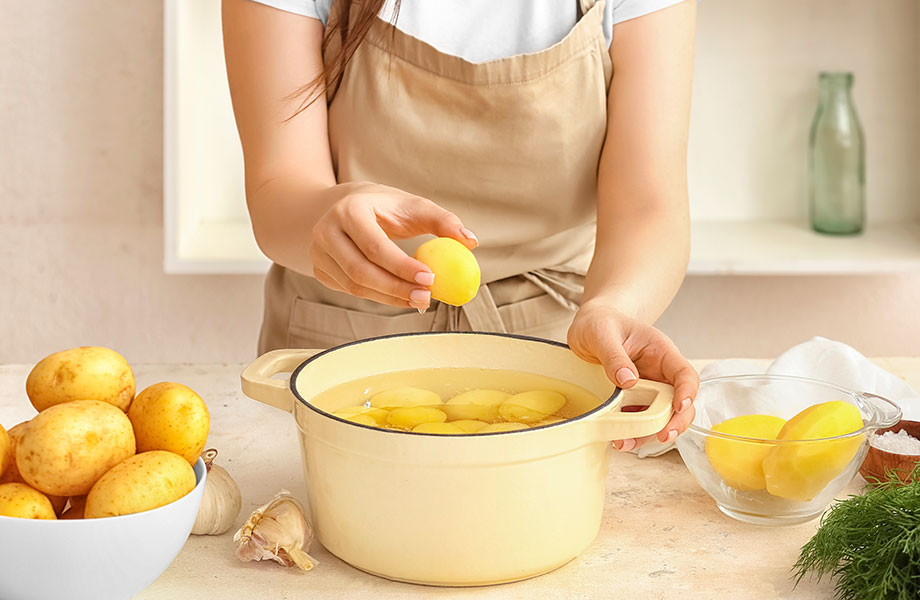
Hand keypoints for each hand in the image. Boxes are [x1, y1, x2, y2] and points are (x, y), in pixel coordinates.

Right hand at [310, 182, 476, 309]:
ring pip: (354, 286)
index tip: (430, 279)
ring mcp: (318, 253)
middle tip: (426, 297)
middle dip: (396, 289)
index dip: (402, 267)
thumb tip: (471, 242)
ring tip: (418, 299)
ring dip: (389, 298)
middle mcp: (326, 231)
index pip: (375, 246)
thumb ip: (443, 221)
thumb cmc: (384, 206)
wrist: (342, 206)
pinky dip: (377, 297)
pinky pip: (350, 291)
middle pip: (361, 271)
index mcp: (348, 210)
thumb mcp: (412, 205)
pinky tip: (399, 295)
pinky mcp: (320, 270)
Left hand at [567, 300, 698, 450]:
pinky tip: (618, 438)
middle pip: (680, 402)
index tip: (680, 407)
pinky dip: (632, 432)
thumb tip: (629, 381)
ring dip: (648, 433)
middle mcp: (659, 373)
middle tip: (661, 436)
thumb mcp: (602, 333)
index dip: (687, 392)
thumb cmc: (600, 323)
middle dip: (675, 422)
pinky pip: (639, 419)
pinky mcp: (633, 400)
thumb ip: (614, 355)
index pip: (685, 374)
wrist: (588, 327)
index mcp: (660, 352)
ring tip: (625, 443)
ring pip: (660, 416)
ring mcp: (647, 388)